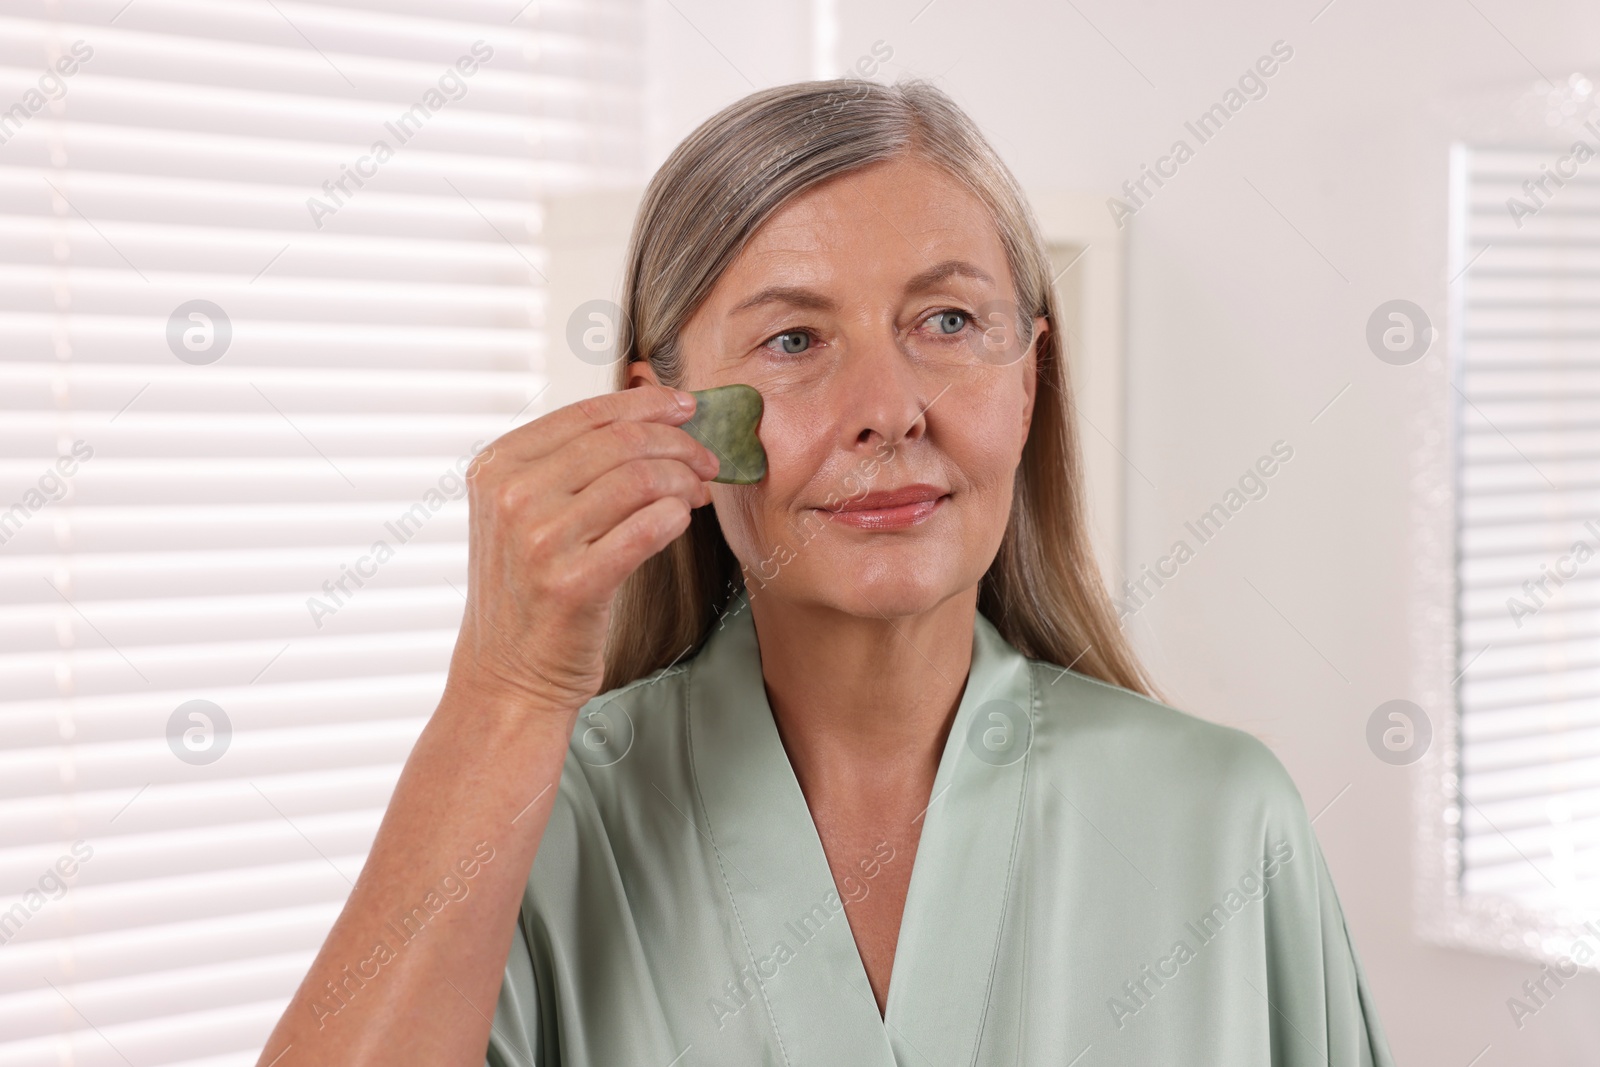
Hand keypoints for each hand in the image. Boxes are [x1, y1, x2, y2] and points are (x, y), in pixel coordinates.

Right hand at [445, 384, 719, 716]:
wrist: (507, 675)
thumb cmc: (528, 591)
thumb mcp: (523, 513)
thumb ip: (568, 465)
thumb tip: (652, 421)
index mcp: (497, 465)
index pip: (587, 412)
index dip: (648, 403)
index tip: (686, 408)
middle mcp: (512, 495)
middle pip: (622, 440)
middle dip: (679, 444)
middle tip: (706, 460)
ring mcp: (539, 539)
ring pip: (641, 479)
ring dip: (685, 481)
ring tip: (698, 494)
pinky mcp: (571, 583)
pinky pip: (648, 528)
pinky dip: (676, 517)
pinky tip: (680, 521)